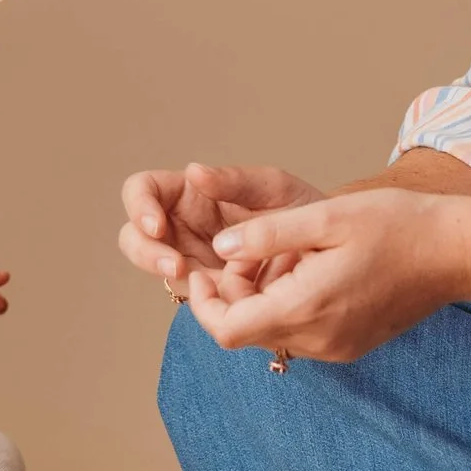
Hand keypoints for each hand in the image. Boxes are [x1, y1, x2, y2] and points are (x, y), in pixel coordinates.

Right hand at [119, 163, 320, 289]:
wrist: (334, 250)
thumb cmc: (304, 210)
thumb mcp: (276, 189)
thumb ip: (236, 182)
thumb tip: (194, 171)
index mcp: (190, 193)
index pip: (142, 190)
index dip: (140, 207)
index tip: (158, 226)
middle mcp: (184, 225)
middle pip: (135, 236)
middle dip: (147, 252)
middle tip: (178, 266)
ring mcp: (193, 258)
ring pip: (156, 267)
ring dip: (168, 276)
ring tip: (202, 282)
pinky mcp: (211, 290)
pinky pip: (192, 296)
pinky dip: (203, 298)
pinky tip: (228, 295)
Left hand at [184, 188, 468, 361]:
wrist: (456, 252)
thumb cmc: (395, 225)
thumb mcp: (324, 217)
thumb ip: (266, 235)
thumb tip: (220, 248)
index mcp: (305, 309)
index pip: (226, 330)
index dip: (204, 302)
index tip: (206, 269)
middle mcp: (318, 340)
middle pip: (247, 332)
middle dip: (234, 293)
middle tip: (251, 249)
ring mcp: (336, 348)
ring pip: (272, 332)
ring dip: (262, 298)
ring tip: (286, 254)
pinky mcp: (350, 345)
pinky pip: (301, 332)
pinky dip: (289, 305)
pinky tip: (309, 270)